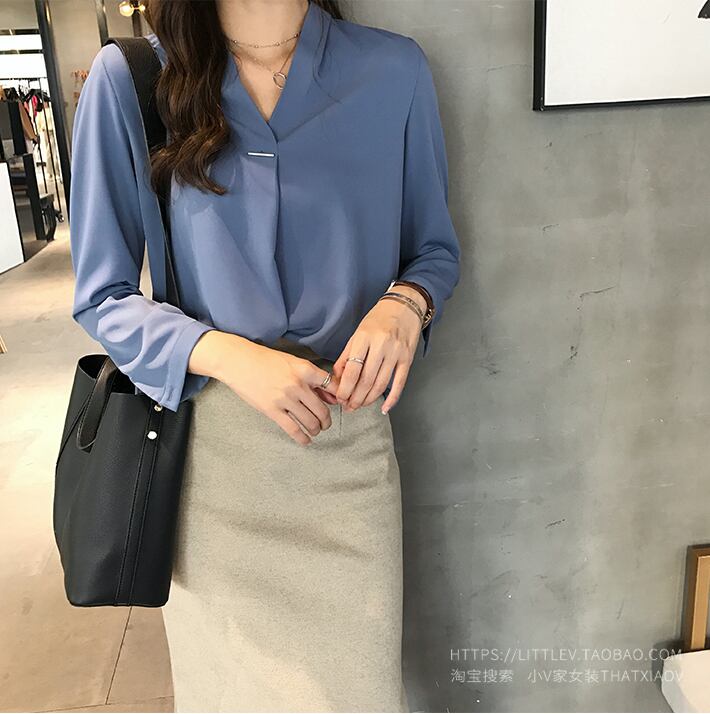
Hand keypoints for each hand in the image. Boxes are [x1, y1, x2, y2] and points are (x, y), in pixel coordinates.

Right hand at [189, 331, 339, 445]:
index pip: (333, 386)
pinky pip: (293, 429)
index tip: (341, 404)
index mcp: (305, 369)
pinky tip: (306, 440)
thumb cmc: (265, 360)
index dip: (341, 398)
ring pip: (310, 422)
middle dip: (327, 420)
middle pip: (323, 410)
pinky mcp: (272, 410)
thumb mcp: (292, 362)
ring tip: (316, 430)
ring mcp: (285, 399)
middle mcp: (298, 384)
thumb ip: (311, 377)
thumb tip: (329, 395)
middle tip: (326, 423)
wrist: (238, 361)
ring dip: (316, 429)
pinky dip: (303, 438)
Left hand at [332, 286, 423, 413]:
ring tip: (359, 406)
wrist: (404, 307)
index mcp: (364, 338)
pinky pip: (399, 383)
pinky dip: (392, 399)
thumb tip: (336, 377)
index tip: (339, 398)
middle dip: (355, 398)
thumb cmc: (378, 319)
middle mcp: (381, 345)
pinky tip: (384, 408)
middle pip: (366, 380)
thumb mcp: (358, 333)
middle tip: (348, 406)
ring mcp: (396, 353)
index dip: (345, 388)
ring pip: (381, 384)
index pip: (352, 370)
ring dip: (369, 399)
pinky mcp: (408, 359)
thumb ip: (346, 356)